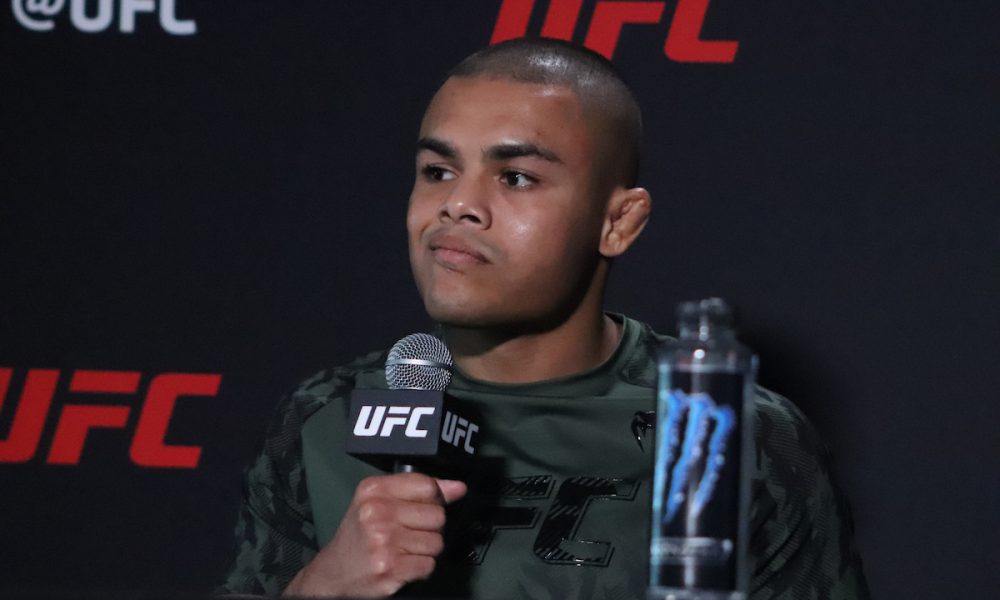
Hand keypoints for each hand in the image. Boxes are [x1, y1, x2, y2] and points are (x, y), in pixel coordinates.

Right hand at [283, 472, 466, 597]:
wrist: (334, 572)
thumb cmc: (360, 534)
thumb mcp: (380, 501)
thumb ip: (419, 490)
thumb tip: (458, 488)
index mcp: (374, 490)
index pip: (427, 485)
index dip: (433, 498)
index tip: (423, 507)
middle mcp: (377, 512)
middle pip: (437, 515)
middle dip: (429, 527)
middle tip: (408, 533)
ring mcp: (383, 541)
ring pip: (436, 542)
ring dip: (425, 550)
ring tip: (404, 549)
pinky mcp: (390, 568)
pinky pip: (429, 564)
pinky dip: (420, 568)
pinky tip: (403, 563)